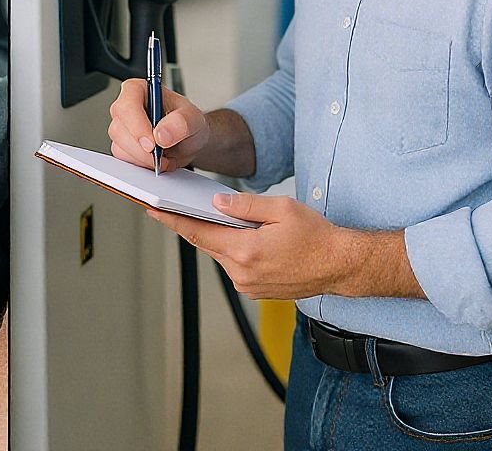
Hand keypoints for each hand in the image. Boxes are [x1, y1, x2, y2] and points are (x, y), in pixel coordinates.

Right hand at [108, 78, 209, 172]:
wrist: (187, 140)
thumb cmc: (186, 122)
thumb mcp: (194, 118)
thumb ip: (181, 122)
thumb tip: (161, 134)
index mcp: (138, 90)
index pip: (127, 105)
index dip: (137, 125)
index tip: (152, 144)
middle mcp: (125, 107)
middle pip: (119, 129)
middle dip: (142, 149)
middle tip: (162, 156)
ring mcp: (121, 127)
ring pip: (119, 146)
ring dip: (143, 158)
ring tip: (164, 157)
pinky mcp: (121, 145)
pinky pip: (124, 159)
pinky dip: (141, 164)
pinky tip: (156, 160)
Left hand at [146, 192, 347, 299]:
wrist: (340, 266)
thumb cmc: (316, 236)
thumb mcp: (281, 208)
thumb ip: (245, 205)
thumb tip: (216, 201)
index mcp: (245, 251)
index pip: (197, 232)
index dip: (171, 219)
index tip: (150, 209)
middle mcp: (242, 272)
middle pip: (205, 242)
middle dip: (189, 223)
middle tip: (170, 205)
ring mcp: (247, 285)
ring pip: (219, 253)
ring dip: (214, 236)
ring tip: (207, 214)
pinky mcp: (254, 290)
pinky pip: (232, 264)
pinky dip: (229, 248)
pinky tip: (233, 234)